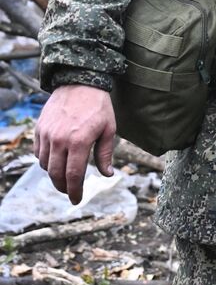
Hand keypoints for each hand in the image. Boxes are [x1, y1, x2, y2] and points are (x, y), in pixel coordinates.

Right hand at [34, 84, 116, 204]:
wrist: (79, 83)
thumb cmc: (98, 107)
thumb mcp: (108, 129)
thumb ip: (105, 154)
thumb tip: (108, 174)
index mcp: (78, 142)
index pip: (73, 175)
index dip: (74, 191)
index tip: (77, 200)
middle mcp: (59, 140)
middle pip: (56, 174)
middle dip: (63, 187)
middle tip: (70, 192)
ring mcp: (46, 134)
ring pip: (45, 164)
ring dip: (54, 174)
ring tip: (65, 176)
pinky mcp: (39, 129)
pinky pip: (38, 152)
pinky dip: (46, 160)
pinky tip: (56, 160)